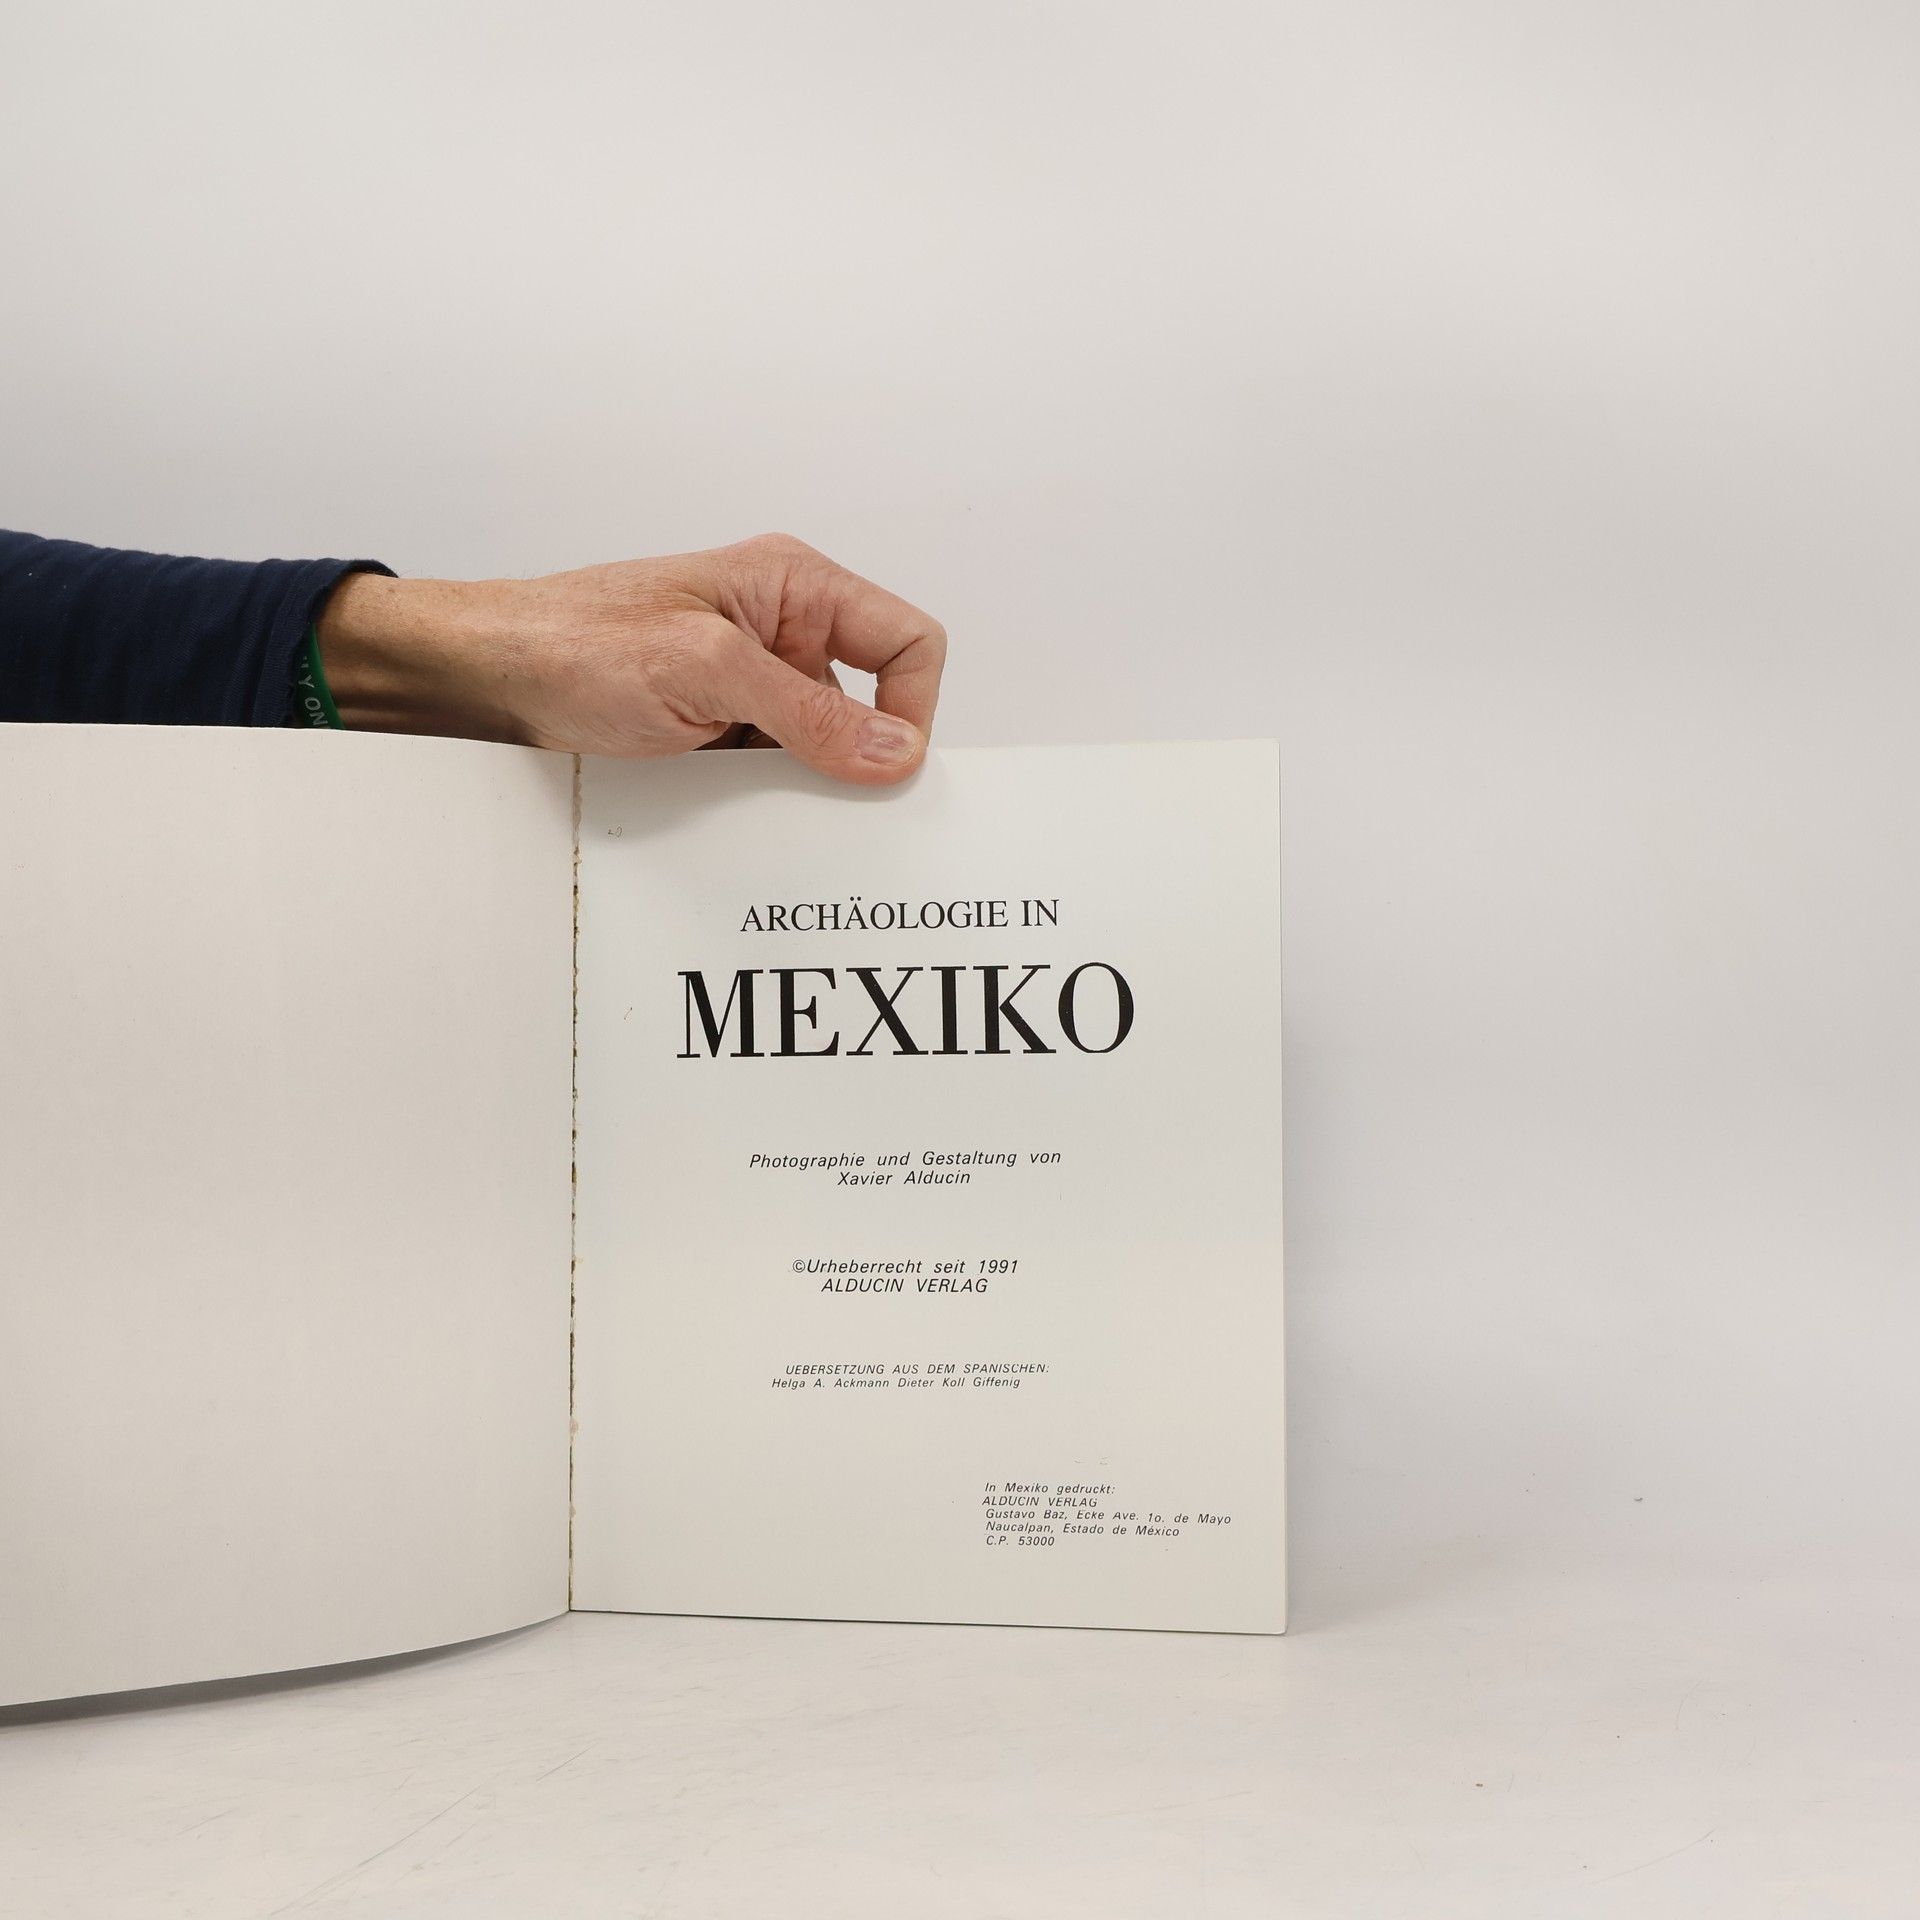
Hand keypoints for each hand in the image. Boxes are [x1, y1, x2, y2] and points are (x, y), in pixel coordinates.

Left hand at [316, 533, 946, 784]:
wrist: (485, 675)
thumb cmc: (574, 642)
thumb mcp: (705, 671)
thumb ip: (809, 712)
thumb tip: (898, 751)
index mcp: (794, 586)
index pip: (908, 642)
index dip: (912, 707)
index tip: (885, 769)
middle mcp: (784, 630)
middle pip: (874, 702)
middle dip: (859, 758)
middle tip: (835, 810)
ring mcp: (752, 682)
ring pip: (824, 749)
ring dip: (802, 785)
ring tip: (755, 805)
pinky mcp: (721, 726)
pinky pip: (773, 772)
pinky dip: (763, 801)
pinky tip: (728, 812)